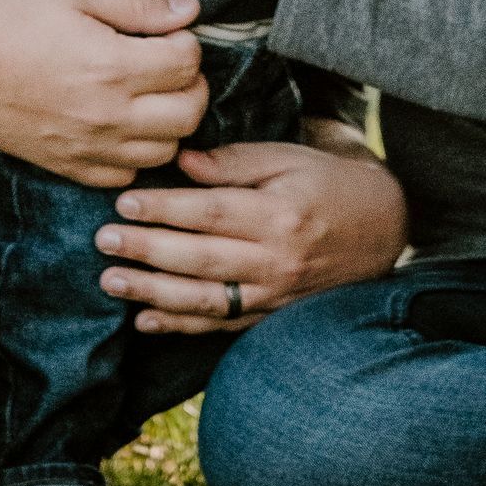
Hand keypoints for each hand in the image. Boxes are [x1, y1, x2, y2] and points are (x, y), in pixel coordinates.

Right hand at [0, 0, 208, 185]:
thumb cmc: (10, 22)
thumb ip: (137, 3)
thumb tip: (189, 11)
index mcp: (114, 66)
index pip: (188, 63)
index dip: (186, 41)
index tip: (166, 33)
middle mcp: (110, 116)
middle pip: (191, 113)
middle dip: (191, 84)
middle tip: (168, 63)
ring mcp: (91, 149)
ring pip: (167, 151)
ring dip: (170, 121)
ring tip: (148, 94)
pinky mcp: (72, 168)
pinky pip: (129, 175)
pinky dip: (137, 153)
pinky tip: (121, 124)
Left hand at [95, 137, 408, 335]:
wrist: (381, 228)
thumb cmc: (328, 183)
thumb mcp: (288, 158)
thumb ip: (235, 162)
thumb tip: (183, 162)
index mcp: (279, 214)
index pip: (210, 212)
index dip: (163, 208)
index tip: (124, 201)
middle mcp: (276, 260)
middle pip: (200, 258)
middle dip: (146, 250)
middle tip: (104, 241)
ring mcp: (274, 294)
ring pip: (204, 299)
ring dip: (153, 293)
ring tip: (111, 281)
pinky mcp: (271, 315)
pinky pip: (220, 325)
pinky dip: (180, 326)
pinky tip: (145, 319)